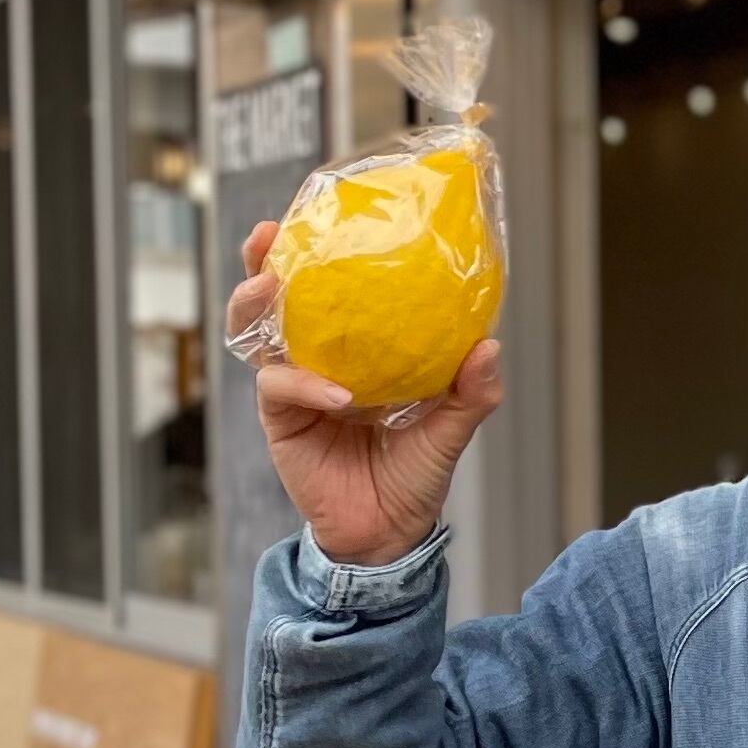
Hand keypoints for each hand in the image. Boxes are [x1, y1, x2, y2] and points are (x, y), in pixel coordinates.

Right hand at [228, 219, 502, 567]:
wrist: (388, 532)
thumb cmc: (415, 476)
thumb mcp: (450, 429)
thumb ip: (471, 392)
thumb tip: (490, 345)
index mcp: (355, 351)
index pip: (330, 293)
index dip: (319, 255)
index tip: (321, 215)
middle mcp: (317, 359)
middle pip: (276, 299)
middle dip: (264, 262)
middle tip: (270, 235)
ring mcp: (294, 386)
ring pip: (257, 333)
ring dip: (257, 303)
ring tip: (270, 284)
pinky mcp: (280, 419)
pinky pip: (280, 387)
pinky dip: (304, 383)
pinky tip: (336, 392)